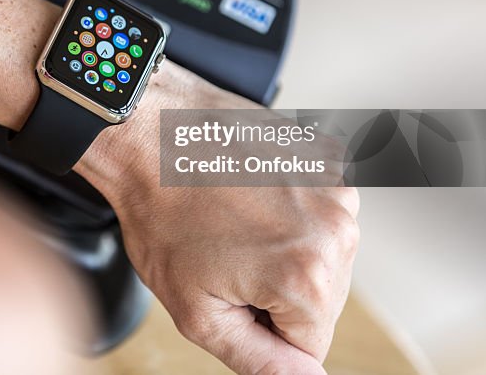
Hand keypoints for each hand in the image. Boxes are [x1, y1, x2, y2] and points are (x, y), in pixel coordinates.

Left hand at [76, 63, 358, 374]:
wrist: (147, 133)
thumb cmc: (160, 213)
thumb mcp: (198, 311)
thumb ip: (259, 359)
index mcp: (309, 277)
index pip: (311, 343)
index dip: (262, 326)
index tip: (229, 290)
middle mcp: (338, 230)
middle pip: (323, 297)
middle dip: (278, 288)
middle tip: (226, 252)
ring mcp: (337, 186)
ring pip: (324, 253)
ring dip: (286, 249)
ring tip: (234, 220)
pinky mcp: (329, 157)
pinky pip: (321, 209)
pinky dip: (290, 210)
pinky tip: (249, 193)